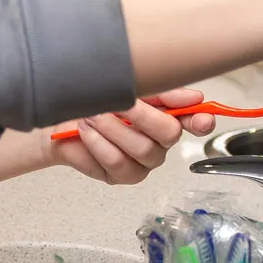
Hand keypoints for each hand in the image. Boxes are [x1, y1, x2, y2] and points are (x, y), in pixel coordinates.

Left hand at [47, 88, 217, 184]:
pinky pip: (118, 162)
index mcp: (166, 117)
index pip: (195, 122)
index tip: (201, 118)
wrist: (60, 119)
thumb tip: (194, 97)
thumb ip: (162, 92)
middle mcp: (158, 142)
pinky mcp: (121, 175)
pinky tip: (87, 131)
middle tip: (118, 102)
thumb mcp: (129, 86)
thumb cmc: (94, 100)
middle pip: (168, 134)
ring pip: (141, 148)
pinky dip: (99, 142)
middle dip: (141, 115)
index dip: (201, 121)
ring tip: (93, 114)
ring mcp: (142, 162)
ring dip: (113, 127)